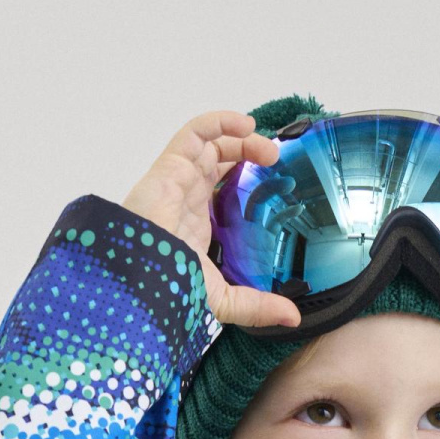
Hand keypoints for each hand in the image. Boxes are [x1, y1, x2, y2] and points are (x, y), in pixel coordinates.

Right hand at [122, 112, 303, 331]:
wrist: (146, 275)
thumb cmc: (173, 287)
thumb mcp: (224, 300)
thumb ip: (258, 305)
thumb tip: (293, 317)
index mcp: (199, 225)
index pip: (224, 194)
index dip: (248, 185)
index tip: (278, 187)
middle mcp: (190, 199)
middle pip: (221, 164)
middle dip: (249, 156)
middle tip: (275, 163)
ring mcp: (181, 179)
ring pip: (211, 145)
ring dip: (241, 139)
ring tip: (267, 148)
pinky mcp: (172, 164)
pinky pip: (195, 132)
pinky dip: (220, 121)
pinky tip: (246, 125)